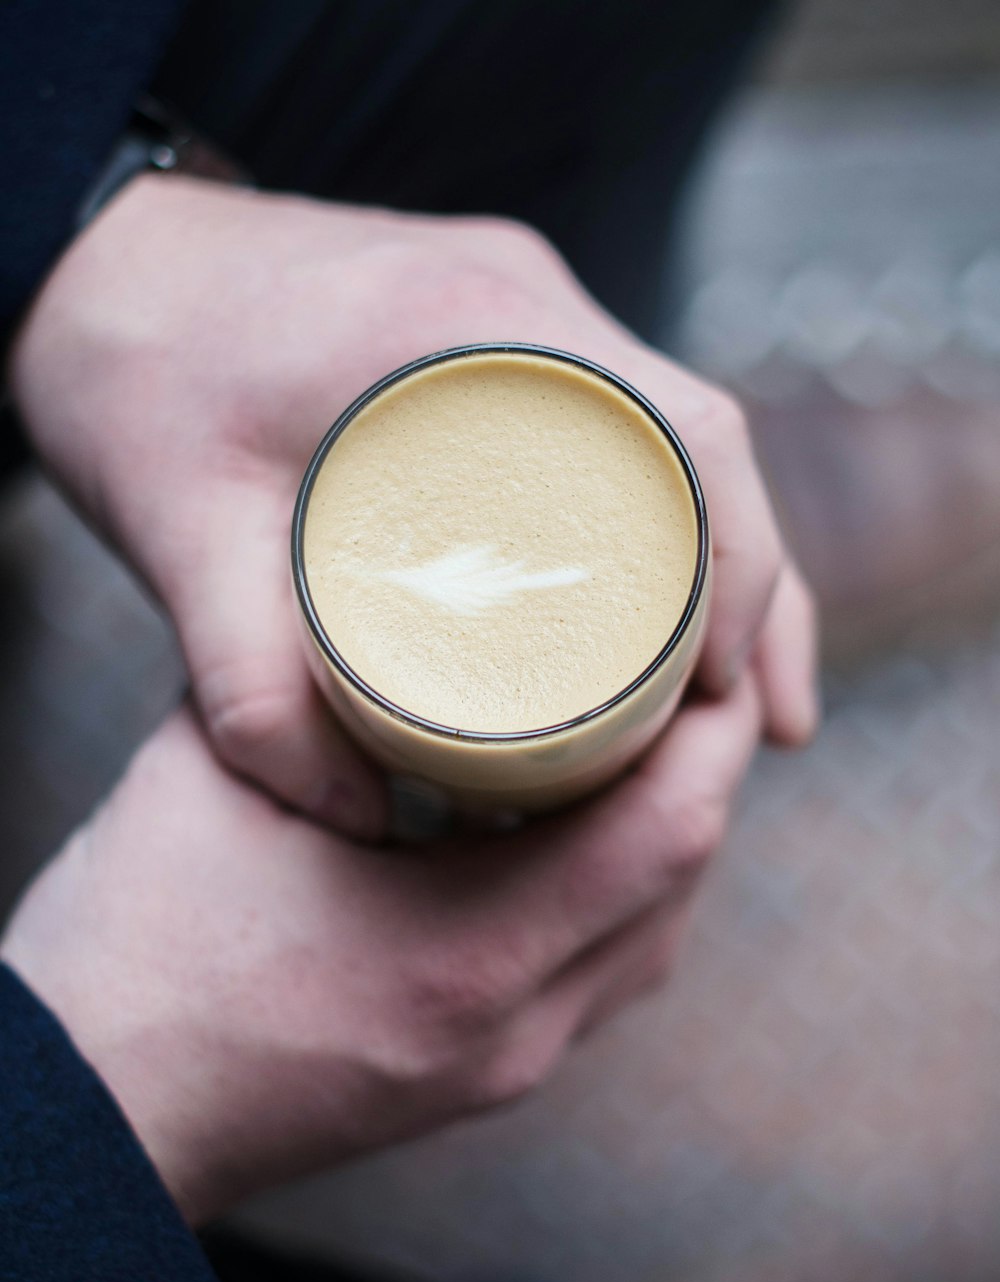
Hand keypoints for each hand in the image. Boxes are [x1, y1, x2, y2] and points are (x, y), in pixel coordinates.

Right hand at [1, 680, 759, 1225]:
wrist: (87, 1112)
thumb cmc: (135, 954)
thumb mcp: (218, 783)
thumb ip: (311, 685)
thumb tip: (371, 597)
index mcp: (467, 955)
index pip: (669, 830)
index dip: (712, 728)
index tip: (712, 644)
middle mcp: (512, 1032)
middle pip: (678, 884)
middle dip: (698, 772)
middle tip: (676, 673)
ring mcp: (500, 1073)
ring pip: (646, 940)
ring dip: (658, 837)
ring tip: (632, 741)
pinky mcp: (475, 1083)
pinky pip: (591, 977)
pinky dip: (607, 895)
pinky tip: (563, 834)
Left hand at [9, 177, 816, 835]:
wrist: (90, 264)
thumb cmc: (132, 379)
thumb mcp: (181, 536)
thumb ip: (249, 690)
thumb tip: (357, 827)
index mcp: (469, 323)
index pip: (680, 432)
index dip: (742, 567)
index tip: (731, 692)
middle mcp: (520, 299)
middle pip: (704, 442)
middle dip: (759, 588)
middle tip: (764, 727)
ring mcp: (518, 306)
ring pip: (671, 437)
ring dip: (722, 558)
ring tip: (740, 698)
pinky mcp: (500, 329)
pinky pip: (617, 424)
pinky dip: (659, 517)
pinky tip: (664, 605)